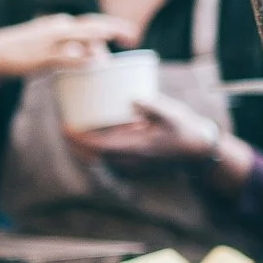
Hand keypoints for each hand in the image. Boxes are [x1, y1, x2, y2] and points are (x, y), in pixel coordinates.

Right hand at [0, 14, 133, 83]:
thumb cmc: (26, 51)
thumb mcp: (50, 46)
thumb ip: (71, 50)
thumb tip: (93, 57)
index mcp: (61, 24)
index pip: (91, 23)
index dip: (112, 26)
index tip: (130, 34)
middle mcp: (57, 28)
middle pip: (91, 26)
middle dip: (113, 29)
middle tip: (133, 36)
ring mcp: (49, 41)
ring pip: (79, 37)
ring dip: (98, 41)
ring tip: (115, 47)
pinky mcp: (40, 56)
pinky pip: (63, 55)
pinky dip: (77, 57)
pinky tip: (90, 61)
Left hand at [69, 93, 252, 194]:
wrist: (198, 151)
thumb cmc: (186, 130)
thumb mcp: (172, 115)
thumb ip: (153, 107)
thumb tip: (134, 99)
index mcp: (134, 149)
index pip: (99, 147)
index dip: (79, 139)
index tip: (65, 127)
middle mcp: (129, 160)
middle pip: (93, 155)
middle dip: (75, 143)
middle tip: (64, 126)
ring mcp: (130, 163)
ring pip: (99, 157)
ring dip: (84, 146)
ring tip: (72, 130)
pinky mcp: (133, 162)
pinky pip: (108, 156)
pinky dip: (96, 146)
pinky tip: (93, 132)